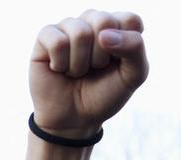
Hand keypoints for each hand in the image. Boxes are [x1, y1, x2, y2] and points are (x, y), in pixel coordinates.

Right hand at [30, 10, 147, 137]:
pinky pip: (57, 41)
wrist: (74, 120)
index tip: (117, 65)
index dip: (125, 47)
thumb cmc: (104, 95)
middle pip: (104, 21)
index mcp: (118, 26)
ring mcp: (68, 27)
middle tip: (94, 69)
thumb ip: (135, 48)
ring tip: (76, 72)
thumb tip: (104, 34)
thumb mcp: (133, 76)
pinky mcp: (45, 37)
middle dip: (100, 55)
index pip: (129, 19)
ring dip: (80, 63)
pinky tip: (59, 69)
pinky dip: (60, 63)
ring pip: (79, 33)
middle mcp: (93, 21)